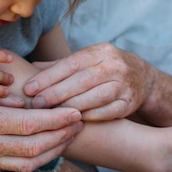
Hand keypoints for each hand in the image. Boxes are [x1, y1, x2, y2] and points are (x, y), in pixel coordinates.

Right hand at [0, 100, 83, 171]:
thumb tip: (27, 97)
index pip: (30, 123)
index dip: (57, 119)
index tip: (75, 111)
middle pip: (35, 144)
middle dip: (62, 134)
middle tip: (80, 122)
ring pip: (28, 160)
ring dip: (53, 148)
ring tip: (69, 135)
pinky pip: (14, 167)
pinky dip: (36, 160)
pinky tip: (48, 149)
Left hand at [23, 43, 153, 120]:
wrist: (142, 77)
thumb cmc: (104, 68)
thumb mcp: (87, 59)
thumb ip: (60, 65)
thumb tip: (31, 68)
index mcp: (101, 51)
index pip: (72, 63)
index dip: (49, 76)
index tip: (29, 88)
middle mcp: (115, 65)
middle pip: (83, 80)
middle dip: (57, 93)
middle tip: (36, 104)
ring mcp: (125, 84)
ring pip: (96, 96)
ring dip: (72, 106)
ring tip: (51, 114)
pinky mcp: (129, 103)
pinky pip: (108, 112)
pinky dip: (90, 116)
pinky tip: (73, 120)